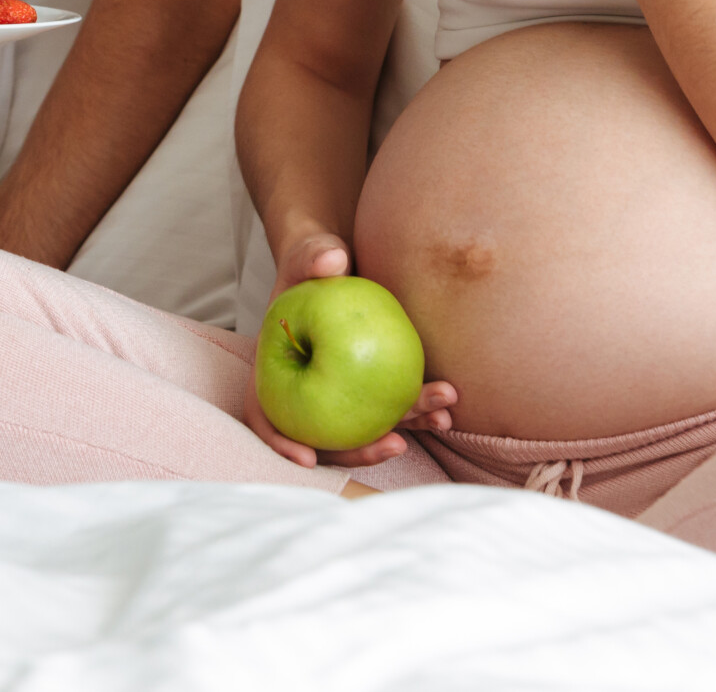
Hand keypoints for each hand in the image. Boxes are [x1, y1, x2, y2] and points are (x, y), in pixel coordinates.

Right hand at [242, 228, 459, 469]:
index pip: (267, 416)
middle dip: (360, 450)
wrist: (339, 264)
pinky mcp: (373, 386)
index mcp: (276, 372)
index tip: (308, 460)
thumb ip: (313, 254)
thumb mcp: (308, 255)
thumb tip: (333, 259)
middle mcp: (308, 391)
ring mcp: (343, 392)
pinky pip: (394, 406)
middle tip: (394, 445)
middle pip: (325, 437)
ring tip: (440, 419)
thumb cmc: (313, 262)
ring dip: (405, 429)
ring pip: (367, 427)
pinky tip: (448, 407)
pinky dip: (420, 410)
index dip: (282, 443)